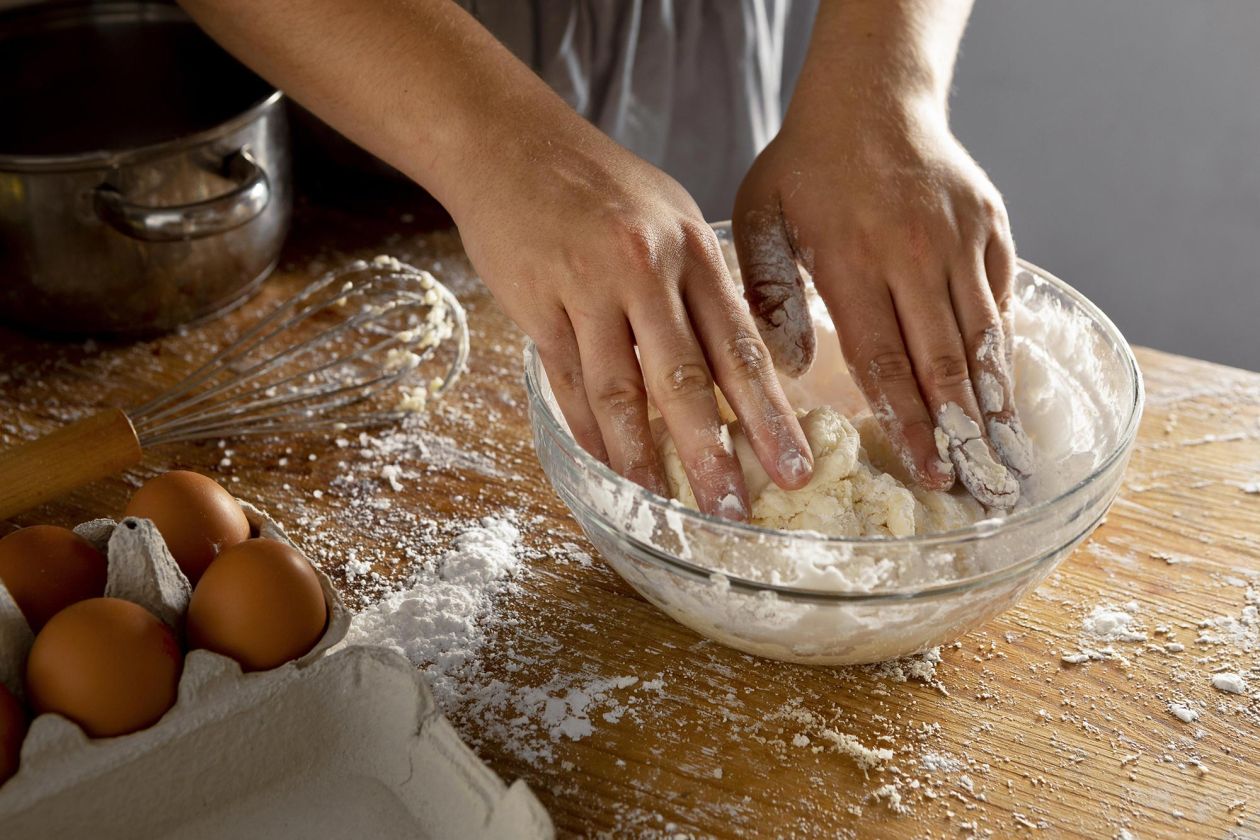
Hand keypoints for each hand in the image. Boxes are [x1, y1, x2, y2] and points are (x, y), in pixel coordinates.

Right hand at [453, 119, 813, 519]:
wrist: (509, 143)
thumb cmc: (601, 184)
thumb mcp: (672, 216)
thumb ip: (703, 289)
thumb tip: (739, 368)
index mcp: (693, 250)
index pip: (740, 347)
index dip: (769, 415)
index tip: (792, 468)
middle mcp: (645, 270)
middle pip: (685, 380)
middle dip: (713, 455)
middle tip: (733, 512)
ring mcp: (586, 288)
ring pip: (620, 392)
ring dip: (643, 459)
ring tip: (664, 507)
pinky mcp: (536, 305)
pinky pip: (568, 383)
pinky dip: (589, 432)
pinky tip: (608, 468)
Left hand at [733, 100, 1031, 507]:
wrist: (871, 97)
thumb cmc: (805, 167)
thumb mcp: (761, 218)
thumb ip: (768, 292)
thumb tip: (791, 368)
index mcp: (852, 259)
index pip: (886, 359)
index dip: (911, 421)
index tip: (931, 470)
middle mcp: (913, 254)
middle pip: (944, 359)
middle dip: (963, 430)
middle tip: (983, 485)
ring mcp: (960, 239)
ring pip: (983, 335)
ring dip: (997, 400)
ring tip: (1011, 455)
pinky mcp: (992, 225)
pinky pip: (1001, 296)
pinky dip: (1003, 346)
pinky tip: (1006, 391)